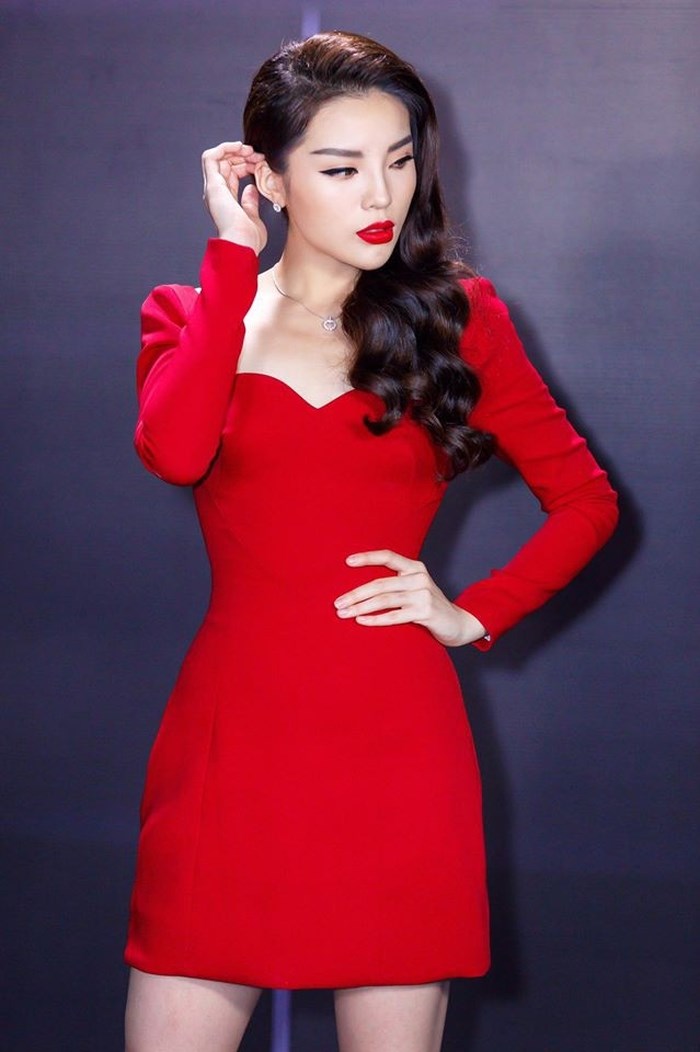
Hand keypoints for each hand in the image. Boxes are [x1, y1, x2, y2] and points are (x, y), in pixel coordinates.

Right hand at [201, 141, 267, 253]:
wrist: (242, 246)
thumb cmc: (249, 240)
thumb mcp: (253, 218)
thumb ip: (250, 203)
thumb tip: (251, 190)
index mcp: (225, 201)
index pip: (231, 175)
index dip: (245, 165)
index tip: (260, 165)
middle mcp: (216, 194)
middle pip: (224, 164)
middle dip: (242, 155)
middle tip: (258, 156)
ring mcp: (213, 189)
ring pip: (217, 158)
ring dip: (234, 150)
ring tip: (250, 151)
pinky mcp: (212, 185)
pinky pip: (210, 157)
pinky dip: (224, 148)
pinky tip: (239, 147)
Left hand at [334, 549, 487, 646]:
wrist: (458, 624)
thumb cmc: (428, 606)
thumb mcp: (415, 588)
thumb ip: (396, 583)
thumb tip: (360, 588)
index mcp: (415, 568)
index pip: (388, 557)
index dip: (367, 558)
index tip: (347, 562)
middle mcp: (419, 577)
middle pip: (380, 583)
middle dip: (355, 594)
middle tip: (337, 604)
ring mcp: (423, 594)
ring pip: (384, 599)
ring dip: (361, 607)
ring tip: (343, 614)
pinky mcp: (426, 612)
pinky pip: (394, 616)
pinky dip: (375, 619)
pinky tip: (361, 621)